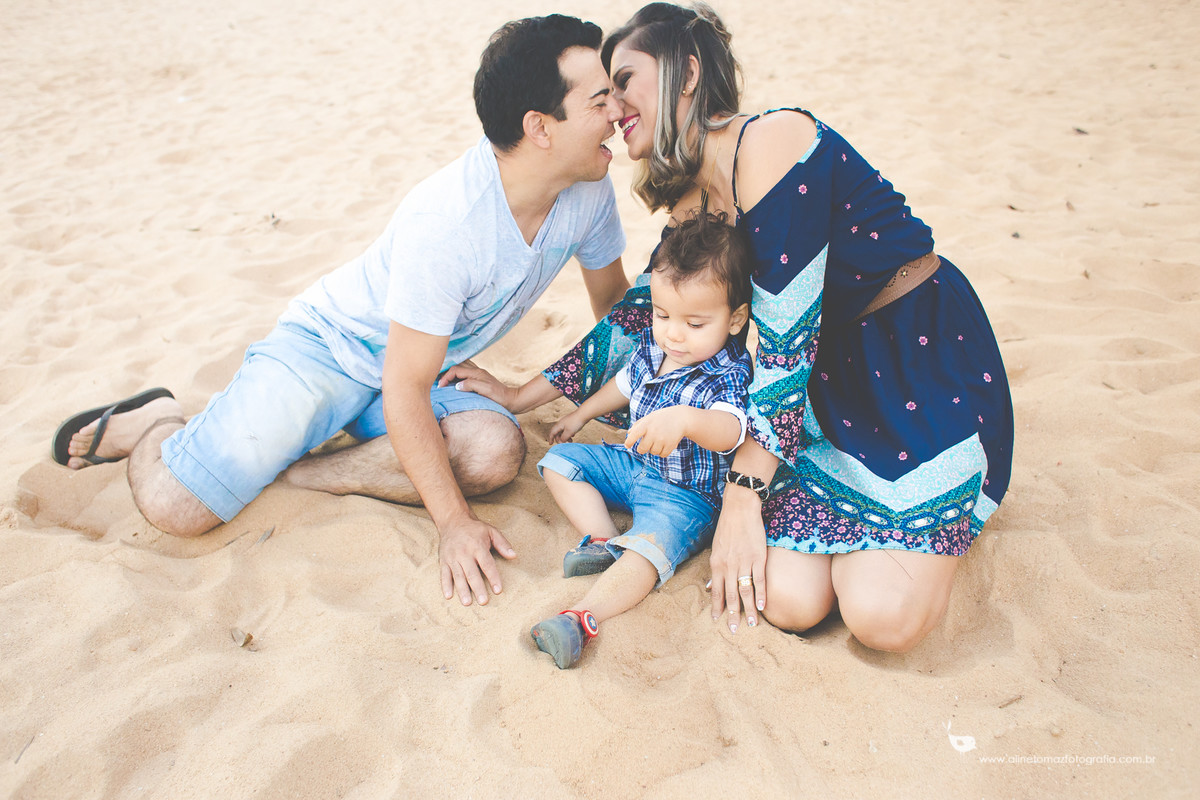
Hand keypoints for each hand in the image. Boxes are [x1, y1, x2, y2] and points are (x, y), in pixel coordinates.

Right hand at [438, 363, 517, 410]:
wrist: (511, 400)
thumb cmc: (499, 397)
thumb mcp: (485, 391)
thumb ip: (471, 385)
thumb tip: (457, 385)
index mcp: (476, 373)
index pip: (455, 370)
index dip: (445, 377)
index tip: (439, 387)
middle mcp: (477, 371)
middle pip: (456, 365)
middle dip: (445, 370)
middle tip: (436, 379)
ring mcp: (479, 374)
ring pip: (461, 366)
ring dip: (451, 370)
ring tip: (443, 377)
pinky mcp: (480, 378)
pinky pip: (465, 371)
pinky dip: (457, 373)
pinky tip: (455, 379)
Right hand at [438, 515, 516, 605]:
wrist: (453, 521)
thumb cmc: (475, 529)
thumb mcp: (491, 531)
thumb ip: (503, 544)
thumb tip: (514, 556)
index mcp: (477, 546)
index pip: (487, 564)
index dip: (493, 577)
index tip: (498, 590)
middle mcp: (464, 553)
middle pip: (472, 573)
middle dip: (478, 588)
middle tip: (484, 602)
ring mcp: (452, 558)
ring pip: (458, 576)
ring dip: (462, 590)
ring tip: (467, 603)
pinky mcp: (444, 561)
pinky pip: (444, 574)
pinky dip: (445, 585)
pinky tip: (448, 596)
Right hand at [549, 412, 585, 444]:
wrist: (584, 414)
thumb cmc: (575, 422)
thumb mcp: (569, 432)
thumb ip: (563, 438)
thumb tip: (561, 441)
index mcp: (559, 425)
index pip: (552, 432)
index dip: (550, 438)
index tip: (550, 444)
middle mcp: (561, 423)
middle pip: (558, 433)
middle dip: (560, 439)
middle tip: (563, 444)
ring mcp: (566, 422)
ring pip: (563, 432)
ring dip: (565, 437)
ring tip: (571, 441)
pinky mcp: (571, 422)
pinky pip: (568, 430)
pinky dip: (569, 434)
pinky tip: (573, 435)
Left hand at [624, 406, 690, 456]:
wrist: (681, 418)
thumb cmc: (662, 417)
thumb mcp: (649, 418)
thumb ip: (638, 425)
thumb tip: (629, 434)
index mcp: (646, 424)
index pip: (634, 435)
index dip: (629, 442)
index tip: (627, 446)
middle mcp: (653, 432)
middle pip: (642, 449)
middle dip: (642, 448)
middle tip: (646, 444)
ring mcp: (662, 439)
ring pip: (653, 452)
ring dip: (654, 449)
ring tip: (659, 440)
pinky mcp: (670, 445)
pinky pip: (662, 455)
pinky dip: (663, 452)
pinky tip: (665, 444)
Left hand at [709, 485, 766, 632]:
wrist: (740, 509)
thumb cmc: (727, 529)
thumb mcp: (715, 549)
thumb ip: (714, 570)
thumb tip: (708, 587)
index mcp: (716, 564)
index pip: (716, 591)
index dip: (717, 607)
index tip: (717, 621)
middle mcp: (729, 566)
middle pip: (730, 595)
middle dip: (732, 614)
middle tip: (735, 630)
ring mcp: (744, 562)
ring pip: (745, 591)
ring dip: (749, 609)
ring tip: (751, 624)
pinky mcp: (758, 557)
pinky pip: (759, 579)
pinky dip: (761, 594)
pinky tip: (763, 606)